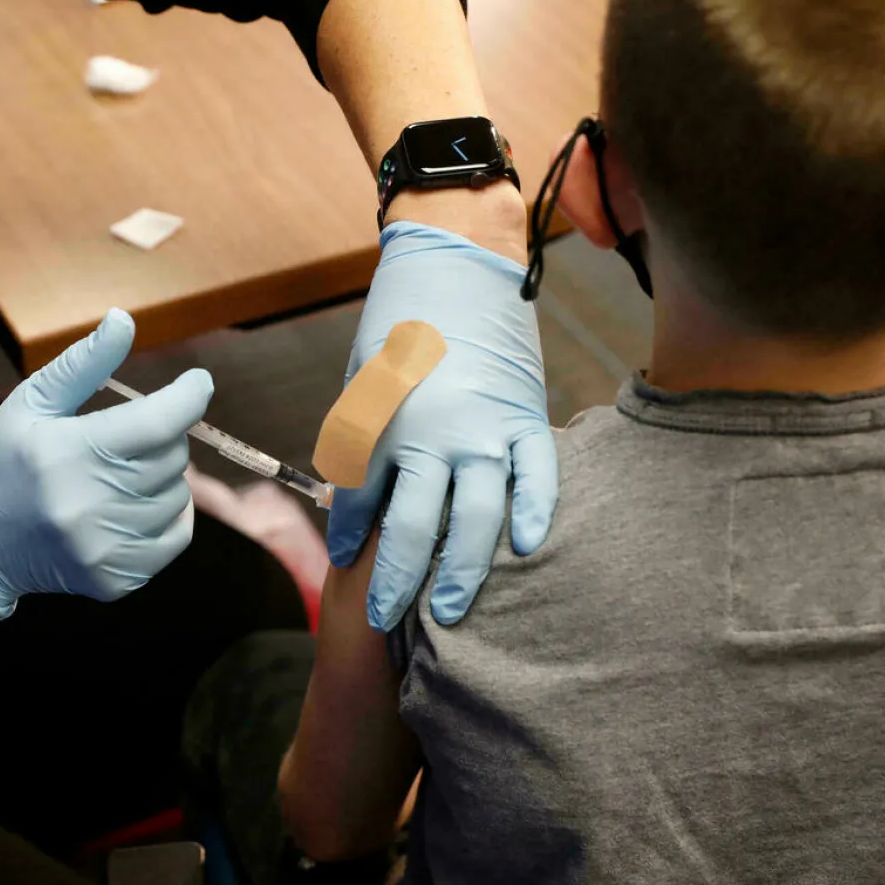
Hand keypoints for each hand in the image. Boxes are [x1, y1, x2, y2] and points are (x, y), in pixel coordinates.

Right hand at [0, 309, 211, 617]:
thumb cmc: (5, 462)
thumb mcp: (32, 403)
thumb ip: (83, 363)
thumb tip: (124, 320)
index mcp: (68, 454)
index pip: (158, 423)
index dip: (189, 397)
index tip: (196, 382)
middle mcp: (89, 506)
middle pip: (172, 458)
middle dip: (162, 437)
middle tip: (127, 437)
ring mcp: (105, 549)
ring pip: (178, 496)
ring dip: (163, 478)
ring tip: (120, 475)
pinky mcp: (117, 579)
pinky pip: (176, 536)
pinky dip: (166, 515)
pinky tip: (132, 505)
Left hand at [328, 221, 556, 630]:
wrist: (455, 263)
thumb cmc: (398, 322)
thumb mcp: (362, 379)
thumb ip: (362, 440)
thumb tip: (359, 498)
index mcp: (382, 422)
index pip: (359, 500)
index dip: (350, 536)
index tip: (347, 561)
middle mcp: (433, 435)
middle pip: (413, 528)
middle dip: (396, 581)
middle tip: (386, 621)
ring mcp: (485, 429)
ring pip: (476, 518)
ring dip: (462, 570)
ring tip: (451, 612)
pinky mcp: (525, 417)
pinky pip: (537, 477)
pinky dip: (535, 512)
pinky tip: (527, 548)